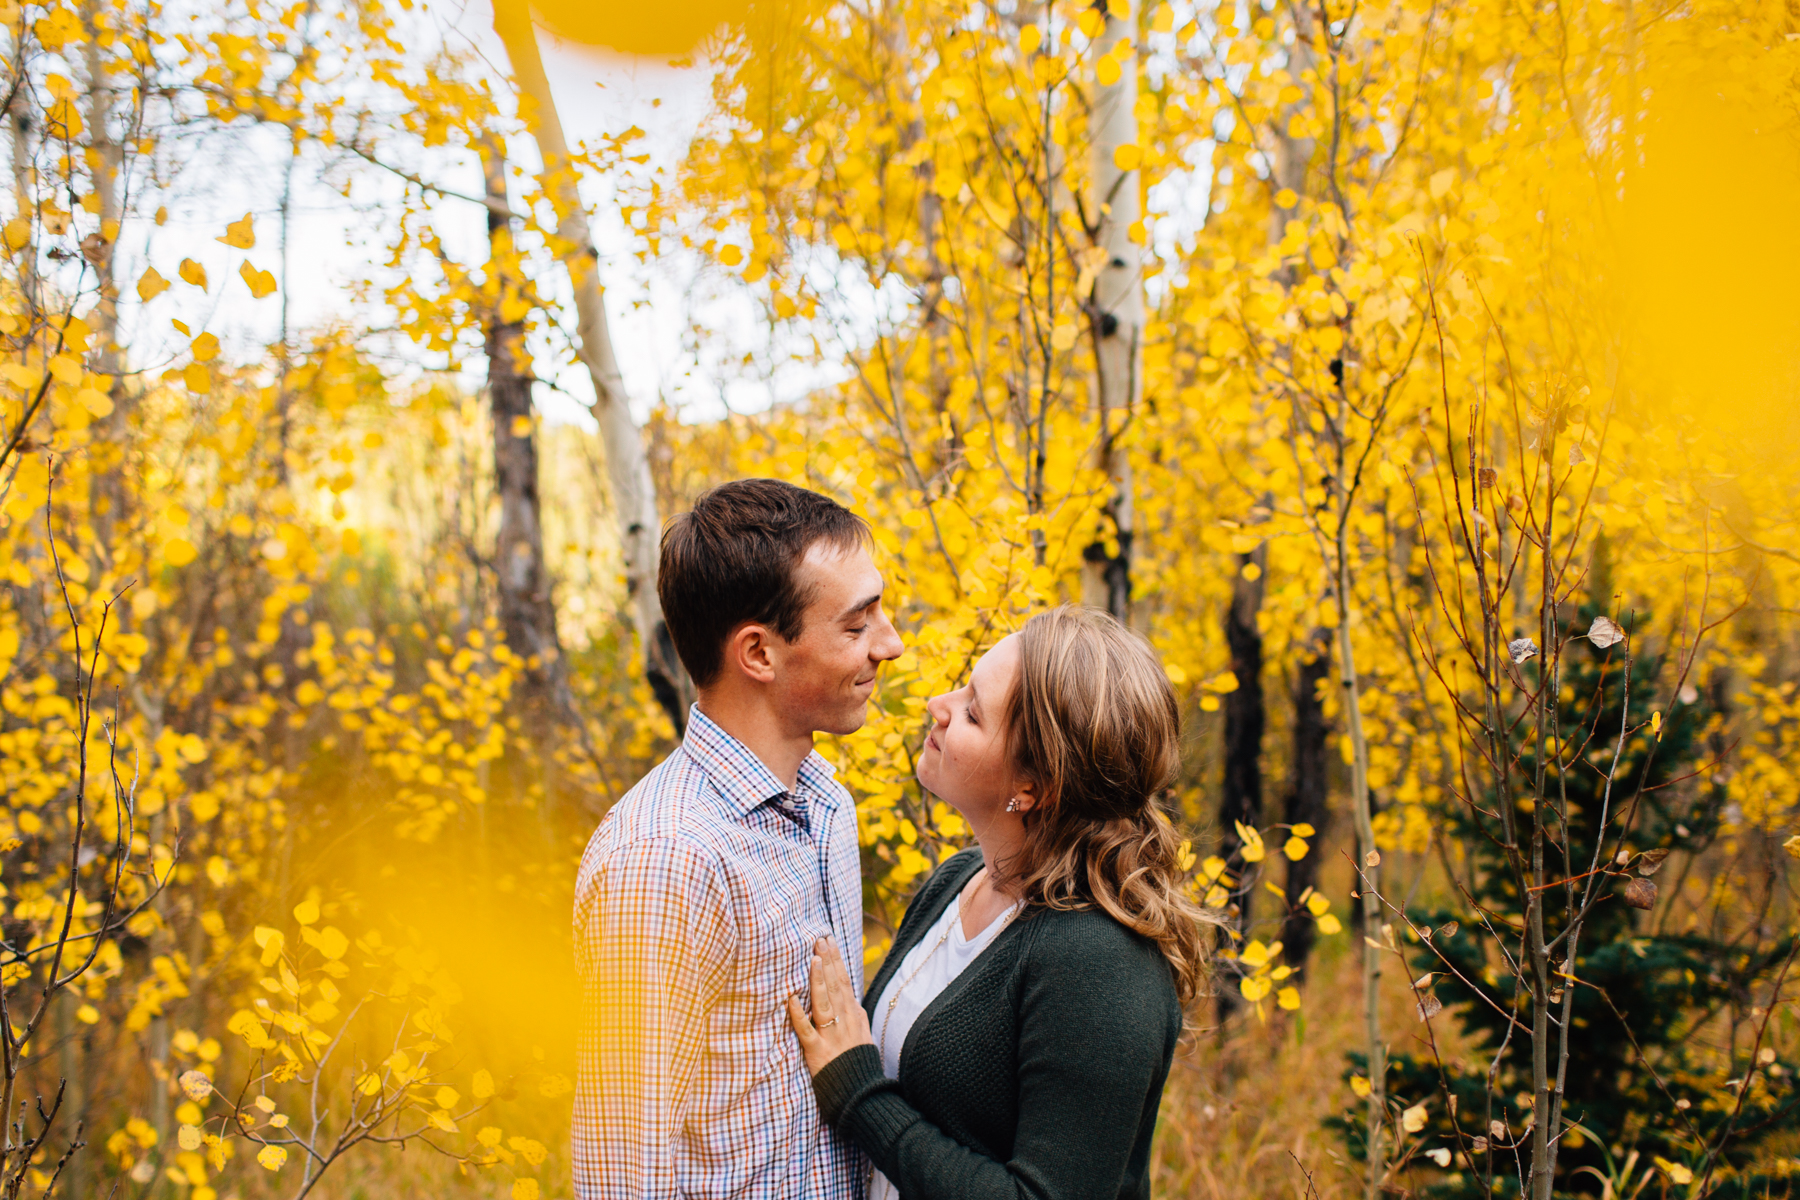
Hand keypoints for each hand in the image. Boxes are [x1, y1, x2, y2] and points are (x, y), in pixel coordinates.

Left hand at [785, 936, 874, 1076]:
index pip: (844, 982)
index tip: (829, 941)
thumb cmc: (859, 1064)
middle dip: (828, 962)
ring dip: (818, 980)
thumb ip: (856, 1016)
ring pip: (824, 1003)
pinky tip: (791, 999)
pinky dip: (799, 1015)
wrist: (860, 1093)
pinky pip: (806, 1031)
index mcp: (853, 1015)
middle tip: (820, 939)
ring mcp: (831, 1035)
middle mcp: (844, 1021)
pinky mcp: (818, 1052)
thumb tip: (852, 999)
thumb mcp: (863, 1035)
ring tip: (814, 959)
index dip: (836, 961)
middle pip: (835, 986)